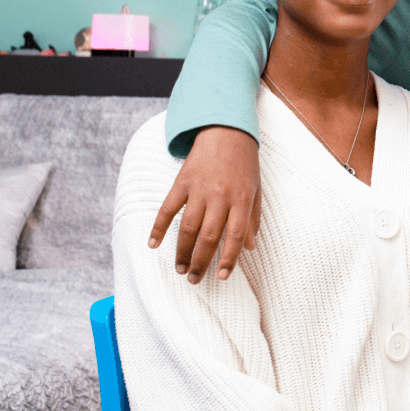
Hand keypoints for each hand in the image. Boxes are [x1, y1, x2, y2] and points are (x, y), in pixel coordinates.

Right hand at [147, 125, 260, 283]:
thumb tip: (249, 248)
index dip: (228, 259)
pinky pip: (167, 208)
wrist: (227, 131)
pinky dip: (158, 227)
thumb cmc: (245, 164)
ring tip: (180, 268)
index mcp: (241, 199)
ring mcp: (199, 189)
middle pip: (209, 236)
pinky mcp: (182, 181)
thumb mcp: (256, 190)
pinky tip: (153, 244)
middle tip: (194, 279)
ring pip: (188, 227)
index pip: (235, 236)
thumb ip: (252, 219)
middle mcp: (220, 196)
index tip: (221, 277)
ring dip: (182, 251)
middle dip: (200, 262)